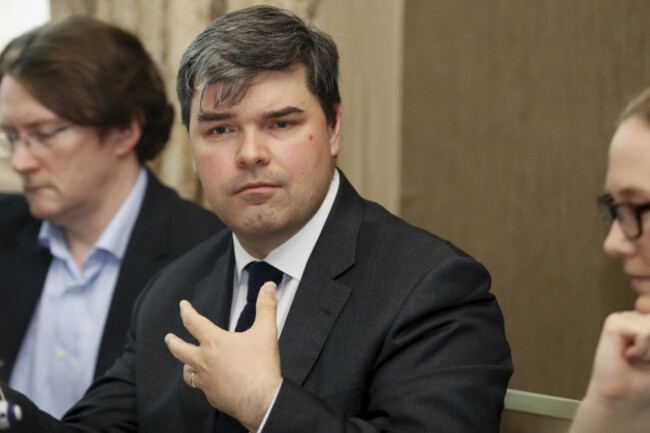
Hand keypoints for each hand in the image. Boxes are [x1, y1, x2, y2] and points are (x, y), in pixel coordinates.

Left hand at [165, 282, 282, 431]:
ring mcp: (206, 381)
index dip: (186, 311)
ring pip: (187, 372)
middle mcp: (204, 361)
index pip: (193, 322)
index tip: (183, 306)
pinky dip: (204, 384)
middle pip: (179, 349)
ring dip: (186, 365)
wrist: (262, 400)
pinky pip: (203, 388)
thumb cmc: (261, 367)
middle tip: (168, 337)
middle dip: (172, 341)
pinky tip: (211, 384)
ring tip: (187, 364)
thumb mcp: (265, 331)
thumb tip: (268, 287)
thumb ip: (266, 307)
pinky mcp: (212, 396)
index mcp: (214, 343)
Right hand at [588, 311, 649, 400]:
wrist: (625, 396)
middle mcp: (637, 316)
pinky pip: (644, 333)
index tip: (645, 357)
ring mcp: (624, 318)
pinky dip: (641, 350)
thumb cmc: (646, 379)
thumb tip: (645, 321)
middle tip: (646, 359)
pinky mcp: (614, 324)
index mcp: (648, 322)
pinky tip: (627, 355)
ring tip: (637, 358)